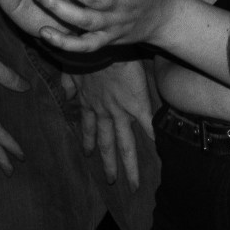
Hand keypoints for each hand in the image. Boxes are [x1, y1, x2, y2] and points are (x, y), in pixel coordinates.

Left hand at [73, 60, 152, 188]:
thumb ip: (69, 84)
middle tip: (111, 182)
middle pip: (108, 145)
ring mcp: (120, 111)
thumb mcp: (69, 69)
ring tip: (131, 183)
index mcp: (89, 104)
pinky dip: (154, 137)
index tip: (90, 155)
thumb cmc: (82, 53)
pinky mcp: (136, 104)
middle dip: (109, 164)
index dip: (90, 142)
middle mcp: (104, 113)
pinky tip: (161, 152)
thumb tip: (68, 96)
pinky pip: (147, 124)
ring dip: (128, 164)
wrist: (97, 46)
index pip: (91, 129)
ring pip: (124, 144)